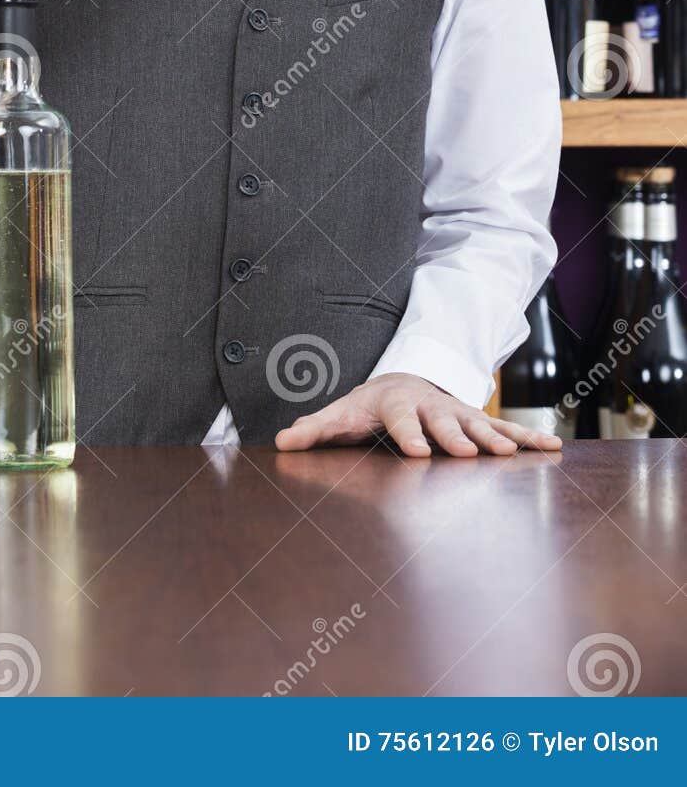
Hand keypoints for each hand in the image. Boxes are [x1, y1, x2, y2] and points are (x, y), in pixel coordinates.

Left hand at [273, 372, 563, 457]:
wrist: (403, 380)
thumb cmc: (368, 406)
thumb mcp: (341, 413)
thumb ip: (315, 428)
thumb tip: (282, 441)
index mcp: (396, 404)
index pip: (401, 420)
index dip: (409, 435)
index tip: (419, 453)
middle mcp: (430, 406)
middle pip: (443, 422)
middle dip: (456, 437)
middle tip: (467, 454)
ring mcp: (456, 413)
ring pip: (477, 425)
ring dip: (495, 439)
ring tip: (510, 454)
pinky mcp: (476, 423)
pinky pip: (507, 431)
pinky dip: (529, 439)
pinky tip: (553, 449)